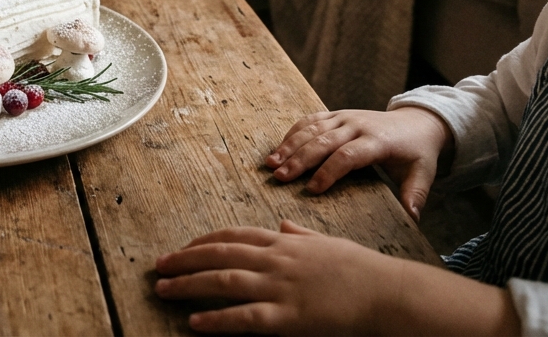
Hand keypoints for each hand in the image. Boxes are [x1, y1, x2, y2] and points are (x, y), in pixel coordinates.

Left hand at [154, 221, 518, 335]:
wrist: (388, 292)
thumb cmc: (363, 270)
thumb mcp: (330, 243)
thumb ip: (303, 235)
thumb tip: (285, 225)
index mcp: (285, 242)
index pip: (234, 236)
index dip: (203, 241)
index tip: (183, 246)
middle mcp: (276, 259)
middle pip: (219, 254)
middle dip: (185, 259)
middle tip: (158, 265)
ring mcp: (280, 286)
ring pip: (223, 281)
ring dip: (188, 284)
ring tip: (163, 289)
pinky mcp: (287, 316)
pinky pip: (243, 317)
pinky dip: (215, 319)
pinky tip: (194, 321)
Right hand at [265, 107, 451, 219]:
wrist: (417, 120)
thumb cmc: (417, 152)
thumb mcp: (423, 172)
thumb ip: (415, 193)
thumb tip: (412, 217)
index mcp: (377, 141)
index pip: (348, 156)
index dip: (328, 172)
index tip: (312, 190)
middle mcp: (357, 125)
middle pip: (323, 141)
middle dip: (299, 160)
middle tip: (280, 177)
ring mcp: (344, 117)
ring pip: (312, 129)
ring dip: (290, 146)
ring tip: (271, 163)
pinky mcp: (336, 114)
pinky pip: (310, 120)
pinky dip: (292, 133)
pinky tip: (279, 148)